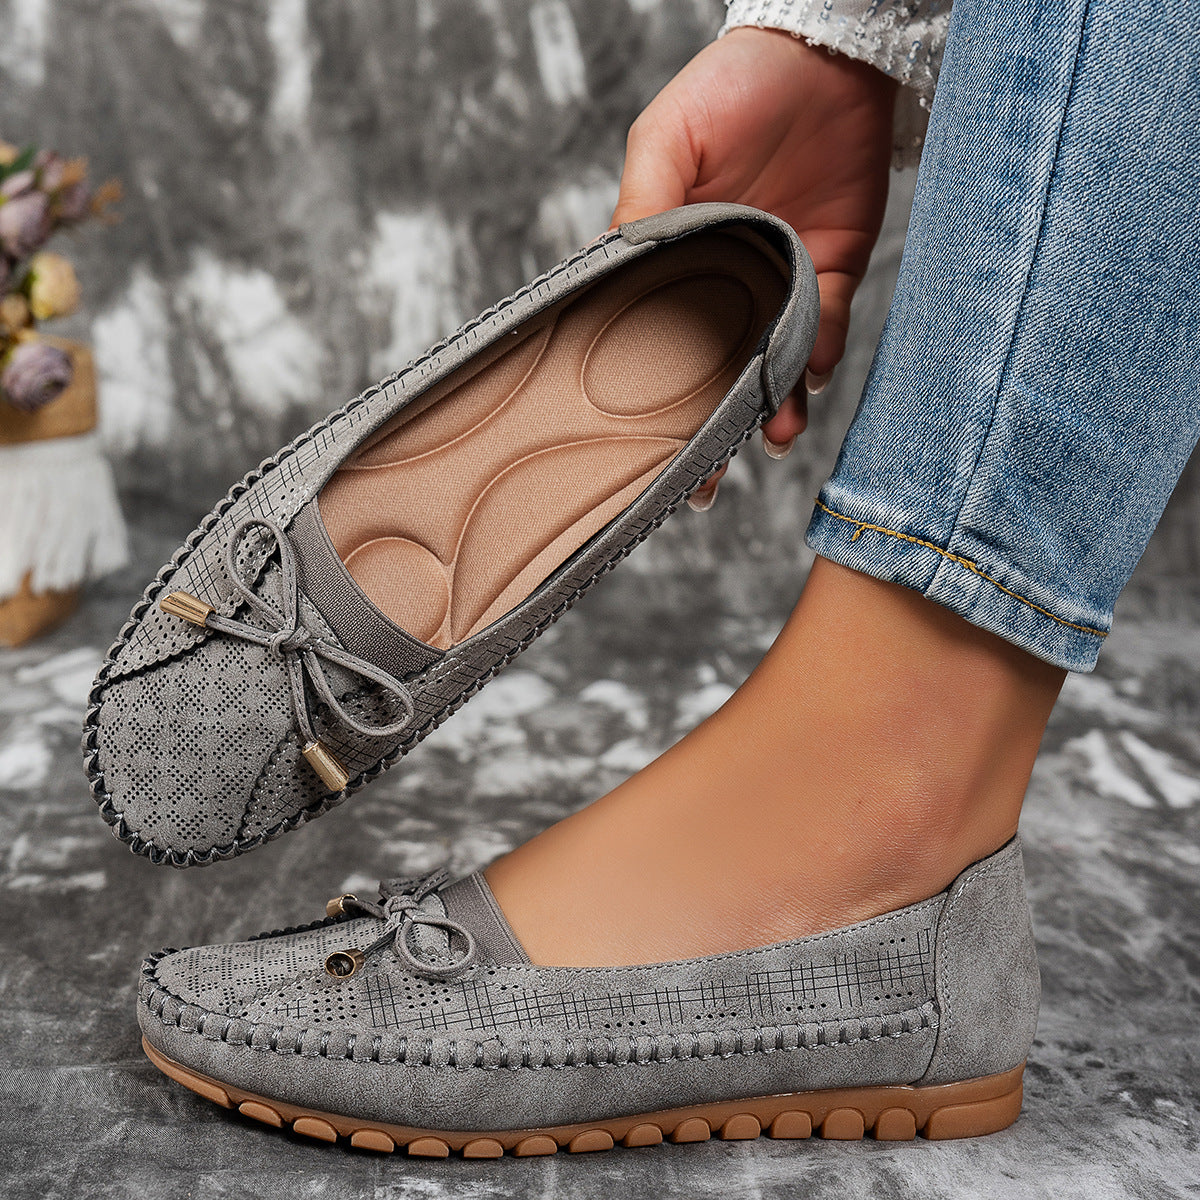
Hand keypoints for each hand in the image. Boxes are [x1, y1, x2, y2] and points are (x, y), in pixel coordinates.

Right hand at [612, 28, 895, 502]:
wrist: (829, 51)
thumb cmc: (732, 85)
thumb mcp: (668, 137)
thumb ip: (644, 205)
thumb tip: (613, 263)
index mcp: (670, 257)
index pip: (650, 337)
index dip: (646, 396)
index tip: (640, 449)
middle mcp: (722, 281)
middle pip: (710, 369)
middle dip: (708, 429)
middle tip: (702, 482)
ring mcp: (777, 281)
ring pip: (770, 364)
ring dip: (770, 405)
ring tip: (771, 435)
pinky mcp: (831, 271)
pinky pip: (824, 331)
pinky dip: (818, 360)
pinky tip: (808, 380)